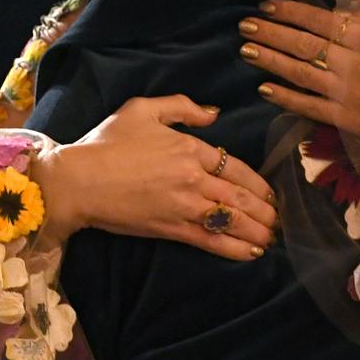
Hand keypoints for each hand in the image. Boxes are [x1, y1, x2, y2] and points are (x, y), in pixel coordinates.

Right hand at [38, 95, 277, 260]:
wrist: (79, 180)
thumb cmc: (107, 142)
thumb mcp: (143, 109)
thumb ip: (182, 106)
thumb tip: (214, 113)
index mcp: (190, 148)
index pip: (237, 166)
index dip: (258, 183)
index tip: (271, 193)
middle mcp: (194, 177)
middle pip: (241, 195)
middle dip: (266, 210)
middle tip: (281, 220)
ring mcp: (184, 206)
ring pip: (232, 219)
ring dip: (257, 230)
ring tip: (272, 237)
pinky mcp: (171, 229)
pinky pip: (211, 240)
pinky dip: (234, 247)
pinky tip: (251, 252)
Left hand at [238, 0, 359, 145]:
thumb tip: (338, 0)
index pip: (318, 19)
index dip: (289, 11)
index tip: (267, 5)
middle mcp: (351, 60)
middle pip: (301, 43)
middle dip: (270, 32)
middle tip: (244, 25)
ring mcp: (347, 91)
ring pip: (299, 71)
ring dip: (269, 60)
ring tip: (246, 50)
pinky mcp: (347, 119)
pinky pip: (308, 105)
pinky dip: (284, 97)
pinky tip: (264, 88)